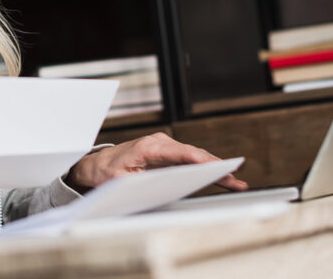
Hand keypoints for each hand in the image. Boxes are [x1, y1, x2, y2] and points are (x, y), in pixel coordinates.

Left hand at [65, 132, 246, 192]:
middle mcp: (159, 143)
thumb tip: (159, 188)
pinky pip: (188, 160)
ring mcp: (164, 147)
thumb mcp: (120, 181)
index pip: (181, 153)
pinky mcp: (166, 154)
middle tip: (235, 178)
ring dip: (213, 168)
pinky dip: (204, 168)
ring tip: (235, 181)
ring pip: (194, 156)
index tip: (218, 166)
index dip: (201, 160)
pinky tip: (219, 177)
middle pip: (193, 154)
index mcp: (149, 147)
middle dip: (215, 167)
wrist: (96, 164)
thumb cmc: (106, 172)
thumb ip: (140, 183)